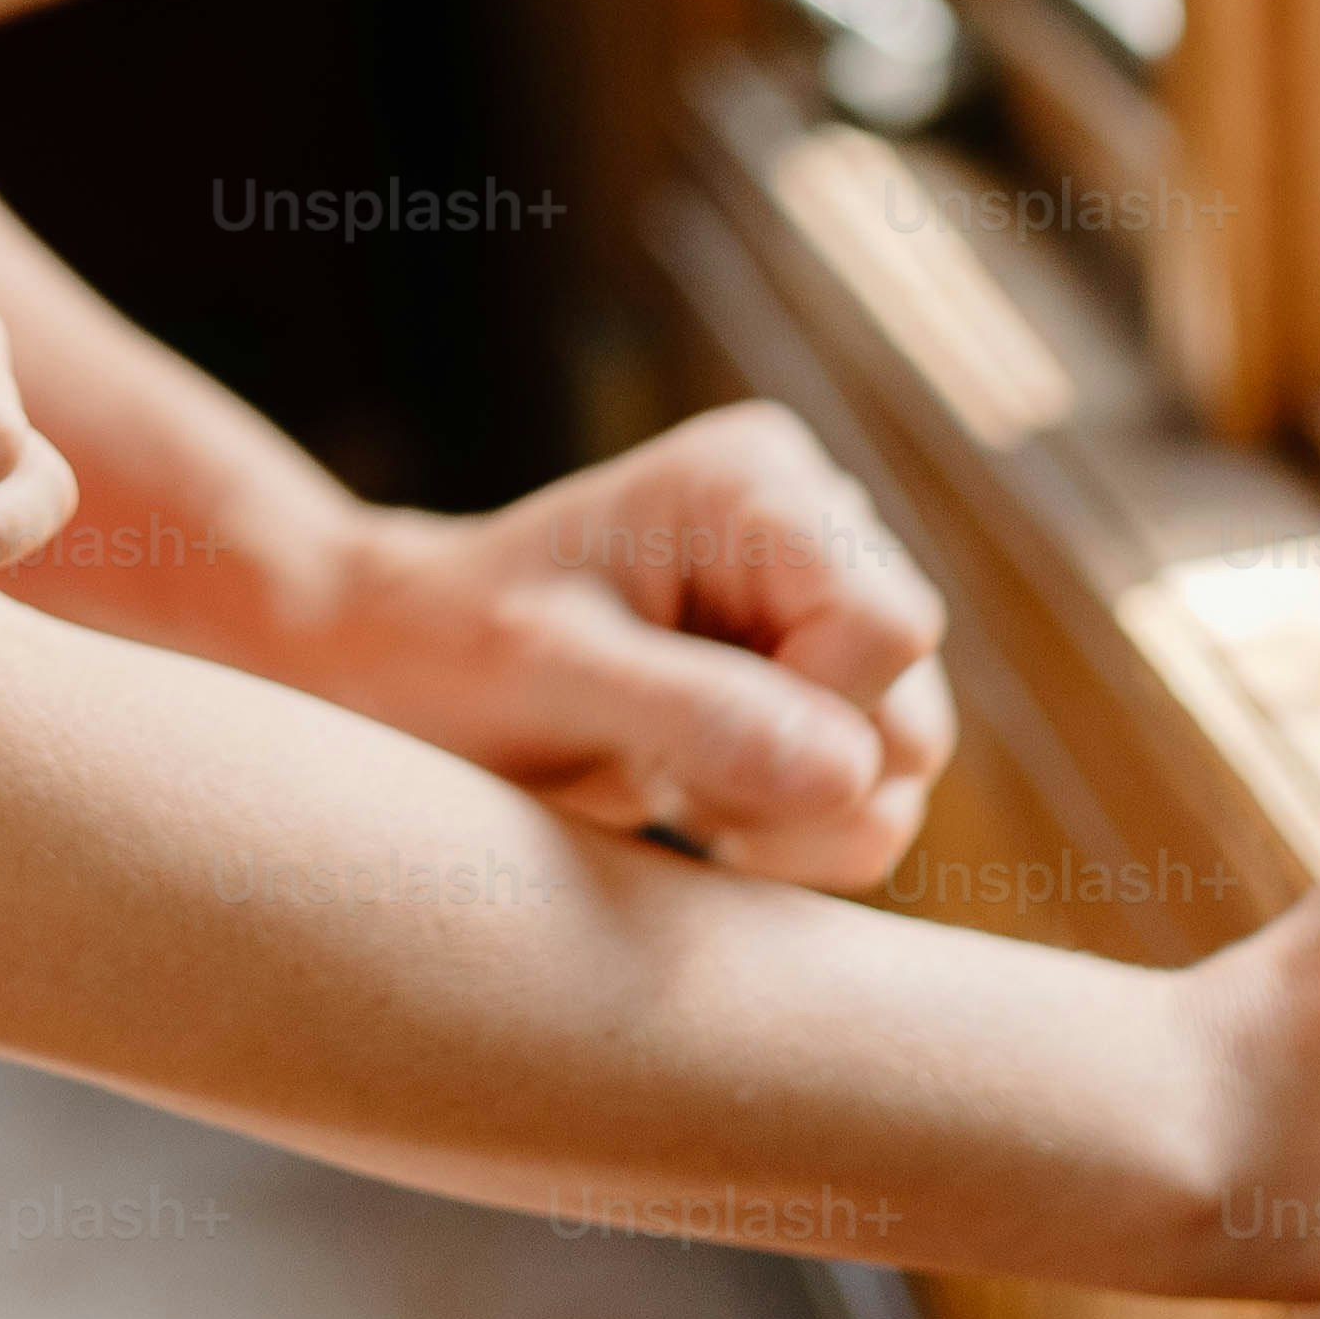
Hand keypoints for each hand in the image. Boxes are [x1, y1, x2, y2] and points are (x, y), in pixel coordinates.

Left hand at [280, 404, 959, 893]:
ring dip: (794, 820)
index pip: (886, 628)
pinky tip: (694, 795)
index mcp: (756, 482)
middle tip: (664, 773)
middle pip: (914, 710)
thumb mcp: (548, 671)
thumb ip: (697, 713)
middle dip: (798, 781)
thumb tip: (851, 774)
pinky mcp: (820, 690)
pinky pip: (873, 804)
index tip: (685, 748)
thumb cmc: (453, 648)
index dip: (813, 717)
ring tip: (669, 780)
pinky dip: (791, 835)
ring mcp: (824, 614)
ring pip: (908, 770)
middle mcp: (817, 531)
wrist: (405, 674)